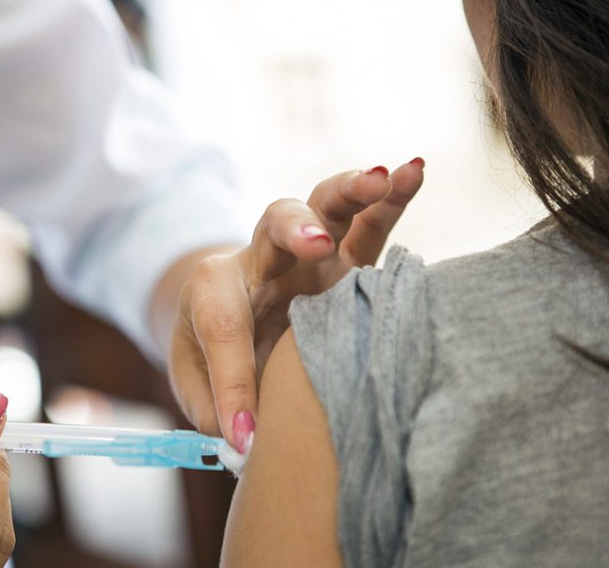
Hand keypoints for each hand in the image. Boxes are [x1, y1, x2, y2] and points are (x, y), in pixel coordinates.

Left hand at [171, 159, 424, 451]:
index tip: (243, 432)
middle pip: (274, 226)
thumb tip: (247, 438)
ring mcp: (310, 255)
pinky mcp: (348, 259)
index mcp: (215, 291)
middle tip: (316, 245)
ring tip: (380, 177)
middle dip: (296, 232)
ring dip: (354, 193)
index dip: (234, 380)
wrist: (226, 311)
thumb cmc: (210, 352)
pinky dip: (393, 197)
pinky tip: (413, 171)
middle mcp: (264, 261)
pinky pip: (371, 224)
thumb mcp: (195, 382)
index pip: (225, 326)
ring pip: (327, 208)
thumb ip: (214, 405)